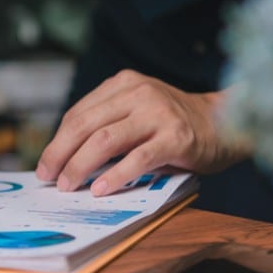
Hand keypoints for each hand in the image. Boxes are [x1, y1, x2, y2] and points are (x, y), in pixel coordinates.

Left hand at [35, 69, 248, 195]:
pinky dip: (116, 175)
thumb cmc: (173, 123)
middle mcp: (138, 93)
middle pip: (85, 125)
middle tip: (49, 178)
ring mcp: (158, 113)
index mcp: (123, 84)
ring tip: (69, 185)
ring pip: (105, 140)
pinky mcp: (176, 137)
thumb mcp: (137, 112)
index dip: (57, 141)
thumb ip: (108, 125)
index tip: (46, 164)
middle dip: (61, 153)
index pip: (78, 114)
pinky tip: (101, 189)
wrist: (226, 122)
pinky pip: (137, 158)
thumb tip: (66, 159)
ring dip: (81, 165)